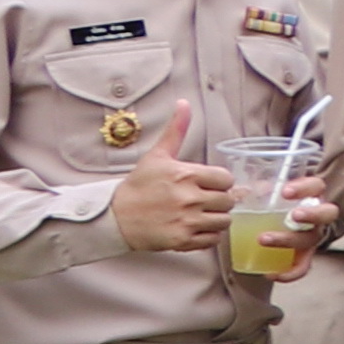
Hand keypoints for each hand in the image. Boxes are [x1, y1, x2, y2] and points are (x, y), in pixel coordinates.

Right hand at [108, 102, 235, 258]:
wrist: (114, 217)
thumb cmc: (139, 185)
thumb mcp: (157, 156)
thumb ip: (176, 130)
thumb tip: (184, 103)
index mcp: (186, 175)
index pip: (226, 180)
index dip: (220, 183)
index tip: (207, 184)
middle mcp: (189, 198)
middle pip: (228, 201)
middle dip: (219, 201)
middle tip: (203, 201)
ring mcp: (186, 220)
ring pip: (224, 221)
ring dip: (216, 219)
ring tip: (200, 215)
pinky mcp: (182, 240)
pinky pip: (213, 240)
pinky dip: (208, 236)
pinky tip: (194, 228)